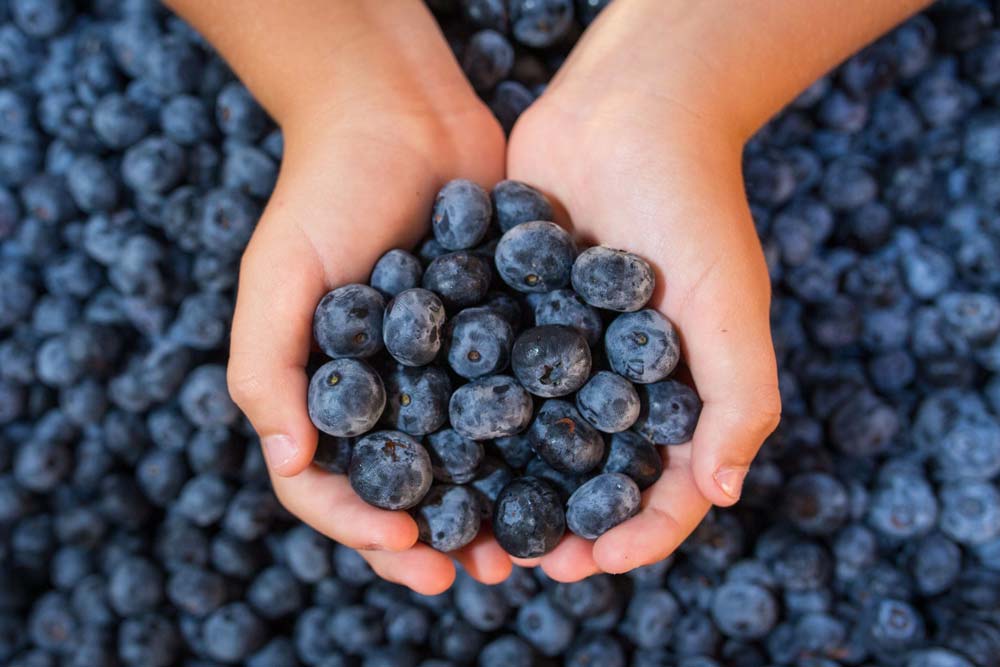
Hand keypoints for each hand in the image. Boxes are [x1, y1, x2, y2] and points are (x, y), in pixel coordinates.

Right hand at [227, 68, 511, 593]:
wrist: (400, 113)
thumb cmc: (324, 190)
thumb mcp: (276, 276)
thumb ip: (267, 368)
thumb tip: (288, 463)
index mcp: (324, 393)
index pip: (331, 486)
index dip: (364, 528)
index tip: (409, 549)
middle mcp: (385, 392)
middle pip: (406, 487)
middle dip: (438, 539)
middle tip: (480, 575)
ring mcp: (443, 368)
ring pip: (467, 459)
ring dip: (493, 507)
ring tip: (528, 548)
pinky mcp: (496, 335)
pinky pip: (514, 401)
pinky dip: (535, 440)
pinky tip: (571, 466)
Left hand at [505, 8, 780, 579]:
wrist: (630, 112)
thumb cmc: (695, 208)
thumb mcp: (732, 308)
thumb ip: (738, 402)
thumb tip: (722, 497)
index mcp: (672, 395)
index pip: (658, 489)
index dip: (630, 536)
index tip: (589, 563)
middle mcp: (610, 384)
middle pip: (580, 478)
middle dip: (548, 527)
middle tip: (507, 564)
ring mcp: (555, 351)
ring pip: (521, 440)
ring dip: (492, 486)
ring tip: (454, 523)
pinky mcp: (505, 314)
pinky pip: (479, 376)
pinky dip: (454, 414)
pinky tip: (419, 442)